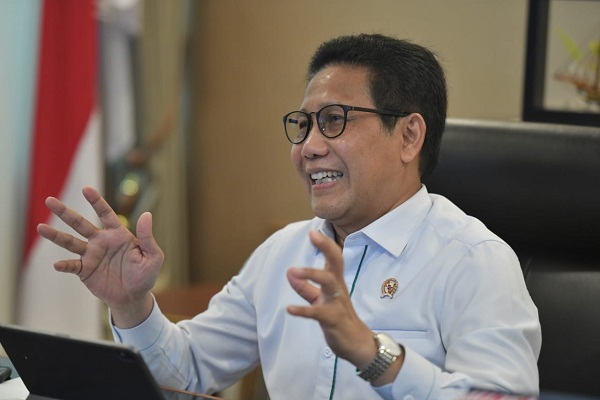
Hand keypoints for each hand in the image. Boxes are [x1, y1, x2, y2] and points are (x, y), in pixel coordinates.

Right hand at [37, 186, 163, 326]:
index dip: (96, 201)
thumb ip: (147, 236)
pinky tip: (57, 264)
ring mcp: (91, 255)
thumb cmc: (145, 275)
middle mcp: (101, 241)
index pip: (105, 213)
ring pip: (70, 242)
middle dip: (65, 212)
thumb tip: (147, 214)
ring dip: (55, 235)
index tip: (86, 188)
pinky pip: (72, 265)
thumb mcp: (153, 256)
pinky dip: (64, 265)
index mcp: (118, 234)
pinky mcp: (85, 271)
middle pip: (80, 223)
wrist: (133, 297)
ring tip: (40, 227)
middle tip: (49, 200)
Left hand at [286, 230, 375, 367]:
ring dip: (312, 274)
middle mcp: (338, 288)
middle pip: (336, 263)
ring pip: (329, 282)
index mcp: (336, 282)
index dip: (325, 244)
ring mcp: (337, 303)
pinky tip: (289, 309)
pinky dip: (303, 310)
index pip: (333, 258)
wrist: (357, 344)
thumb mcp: (320, 300)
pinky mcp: (333, 319)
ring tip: (294, 270)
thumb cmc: (339, 318)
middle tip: (313, 235)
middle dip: (326, 247)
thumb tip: (289, 272)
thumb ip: (305, 287)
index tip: (313, 231)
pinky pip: (318, 312)